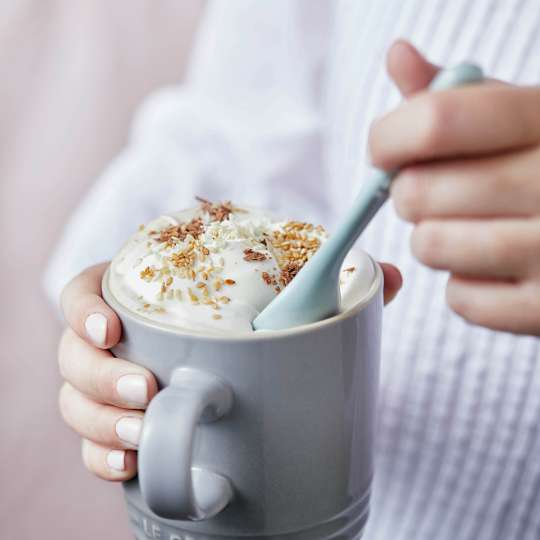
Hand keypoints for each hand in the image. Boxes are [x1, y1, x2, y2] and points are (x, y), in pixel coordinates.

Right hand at [58, 262, 400, 480]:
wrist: (251, 380)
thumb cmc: (258, 328)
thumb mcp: (291, 305)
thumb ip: (336, 290)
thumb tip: (388, 276)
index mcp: (145, 296)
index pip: (87, 292)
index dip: (84, 310)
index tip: (112, 329)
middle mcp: (120, 341)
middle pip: (75, 355)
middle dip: (102, 379)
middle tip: (152, 393)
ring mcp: (114, 385)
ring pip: (76, 402)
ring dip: (100, 422)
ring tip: (143, 435)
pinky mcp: (117, 426)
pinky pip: (89, 443)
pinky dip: (101, 455)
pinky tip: (128, 464)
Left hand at [369, 40, 539, 335]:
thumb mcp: (520, 116)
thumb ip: (456, 95)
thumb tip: (397, 55)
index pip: (435, 120)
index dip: (388, 138)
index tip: (383, 150)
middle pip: (418, 191)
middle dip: (410, 193)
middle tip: (436, 192)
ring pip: (430, 246)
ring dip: (434, 239)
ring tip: (469, 227)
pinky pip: (460, 299)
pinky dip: (465, 286)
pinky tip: (494, 267)